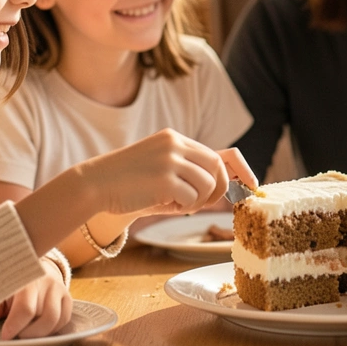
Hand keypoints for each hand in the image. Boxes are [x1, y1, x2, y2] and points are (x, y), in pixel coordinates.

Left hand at [0, 258, 71, 339]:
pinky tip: (40, 330)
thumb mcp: (1, 294)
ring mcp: (59, 290)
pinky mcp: (68, 297)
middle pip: (44, 316)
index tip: (5, 336)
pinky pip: (65, 319)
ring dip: (42, 333)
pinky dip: (53, 329)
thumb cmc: (13, 285)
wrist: (34, 269)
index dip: (15, 326)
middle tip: (17, 335)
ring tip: (28, 334)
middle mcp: (46, 283)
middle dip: (29, 332)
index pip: (26, 308)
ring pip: (57, 319)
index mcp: (26, 280)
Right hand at [80, 130, 255, 217]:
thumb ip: (189, 174)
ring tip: (174, 203)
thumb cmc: (127, 183)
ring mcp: (170, 159)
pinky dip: (183, 206)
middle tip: (202, 203)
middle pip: (218, 168)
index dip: (241, 168)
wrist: (93, 184)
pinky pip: (192, 198)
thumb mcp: (161, 171)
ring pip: (208, 184)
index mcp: (175, 139)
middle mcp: (175, 144)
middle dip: (219, 190)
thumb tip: (224, 189)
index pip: (221, 152)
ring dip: (198, 201)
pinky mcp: (164, 177)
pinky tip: (162, 204)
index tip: (252, 185)